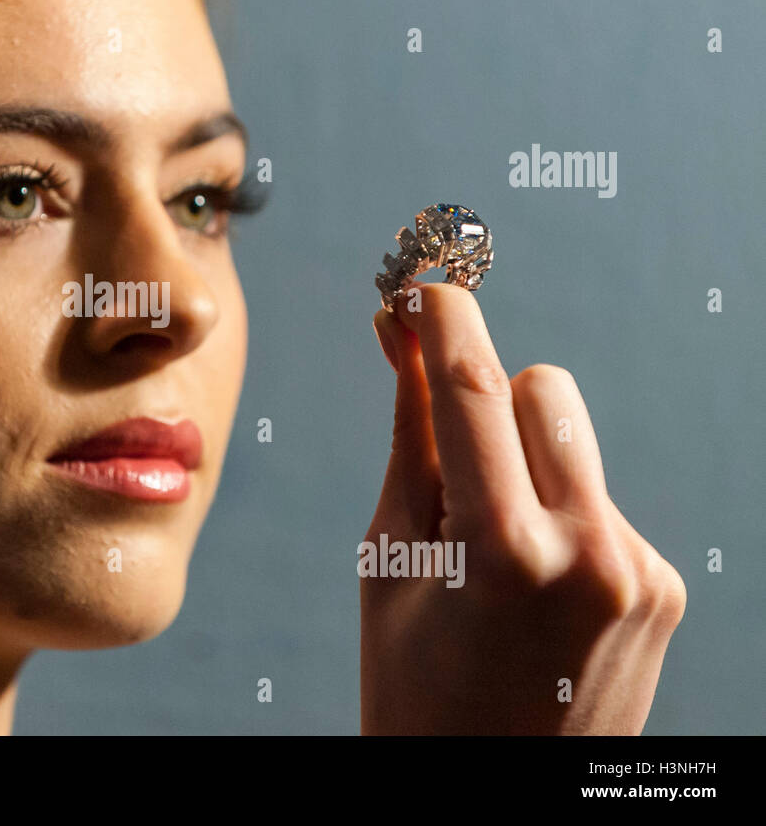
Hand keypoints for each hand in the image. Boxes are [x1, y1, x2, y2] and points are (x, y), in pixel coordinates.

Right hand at [362, 282, 685, 733]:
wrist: (489, 796)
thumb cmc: (411, 684)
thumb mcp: (388, 560)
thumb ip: (407, 441)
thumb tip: (398, 339)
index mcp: (503, 551)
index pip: (470, 386)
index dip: (441, 315)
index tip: (421, 276)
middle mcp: (591, 552)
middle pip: (544, 389)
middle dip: (490, 398)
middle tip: (447, 447)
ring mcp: (639, 572)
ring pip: (574, 444)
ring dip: (526, 460)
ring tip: (489, 544)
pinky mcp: (663, 588)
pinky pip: (600, 502)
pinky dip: (557, 517)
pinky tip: (532, 588)